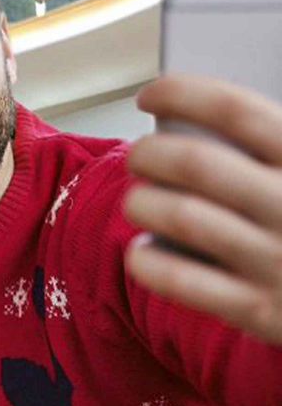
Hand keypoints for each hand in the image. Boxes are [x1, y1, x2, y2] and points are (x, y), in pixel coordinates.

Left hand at [123, 74, 281, 343]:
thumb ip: (271, 148)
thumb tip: (190, 114)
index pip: (236, 110)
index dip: (182, 94)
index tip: (149, 95)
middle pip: (196, 163)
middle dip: (149, 153)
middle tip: (137, 157)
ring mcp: (280, 261)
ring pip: (180, 216)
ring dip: (142, 203)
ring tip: (138, 202)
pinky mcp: (264, 311)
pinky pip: (181, 281)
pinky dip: (147, 262)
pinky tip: (142, 253)